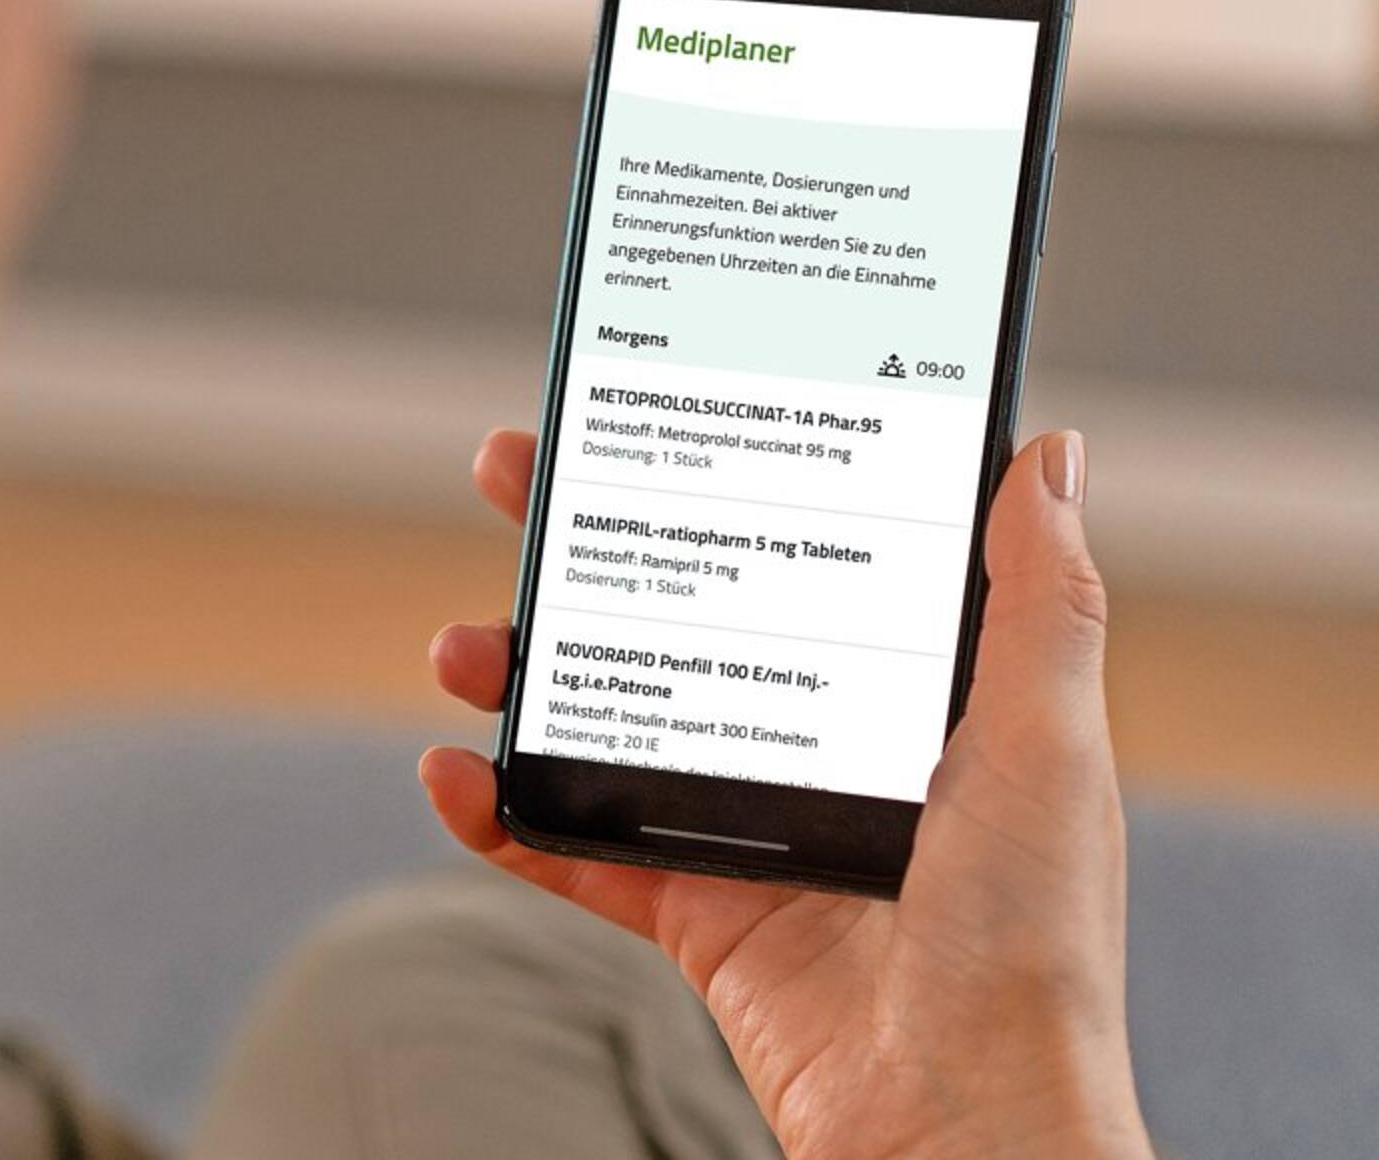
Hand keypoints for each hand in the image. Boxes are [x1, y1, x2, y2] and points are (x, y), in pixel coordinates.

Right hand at [422, 430, 1153, 1159]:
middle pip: (677, 616)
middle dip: (585, 544)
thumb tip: (1046, 453)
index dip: (716, 476)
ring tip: (466, 650)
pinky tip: (456, 776)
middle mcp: (815, 745)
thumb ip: (1042, 600)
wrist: (962, 1118)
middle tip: (515, 476)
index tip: (651, 416)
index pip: (789, 549)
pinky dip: (505, 818)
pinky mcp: (696, 914)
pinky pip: (578, 852)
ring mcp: (747, 829)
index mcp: (899, 694)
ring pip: (608, 723)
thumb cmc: (1033, 942)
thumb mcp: (1050, 743)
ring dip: (522, 678)